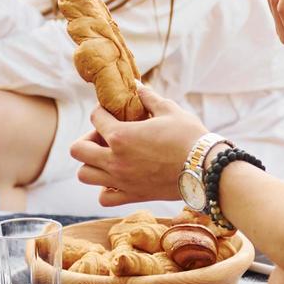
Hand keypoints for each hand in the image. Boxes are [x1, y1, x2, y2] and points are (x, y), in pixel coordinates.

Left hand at [71, 86, 206, 206]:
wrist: (205, 169)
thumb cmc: (188, 136)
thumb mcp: (169, 109)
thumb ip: (148, 97)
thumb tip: (137, 85)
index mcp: (121, 135)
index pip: (95, 117)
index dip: (101, 111)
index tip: (112, 111)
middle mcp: (115, 159)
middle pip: (78, 150)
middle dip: (88, 139)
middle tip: (106, 136)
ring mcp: (121, 180)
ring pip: (84, 175)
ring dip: (92, 164)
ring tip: (109, 157)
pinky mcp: (132, 196)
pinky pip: (104, 197)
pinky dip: (105, 189)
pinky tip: (118, 178)